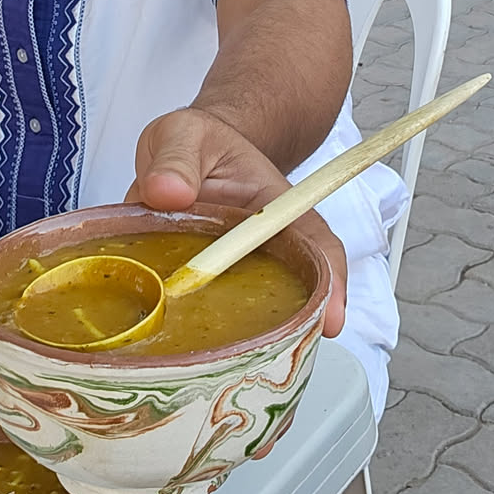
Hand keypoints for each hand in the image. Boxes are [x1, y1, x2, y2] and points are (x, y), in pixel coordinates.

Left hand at [129, 108, 347, 335]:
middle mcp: (256, 245)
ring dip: (231, 337)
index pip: (315, 243)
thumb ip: (176, 156)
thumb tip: (166, 190)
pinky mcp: (191, 284)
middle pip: (288, 292)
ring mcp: (224, 269)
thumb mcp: (185, 132)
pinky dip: (180, 332)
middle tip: (269, 357)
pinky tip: (162, 349)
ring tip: (213, 361)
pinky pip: (190, 311)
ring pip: (240, 312)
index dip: (330, 282)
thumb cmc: (196, 141)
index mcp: (271, 205)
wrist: (181, 153)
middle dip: (286, 328)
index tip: (331, 318)